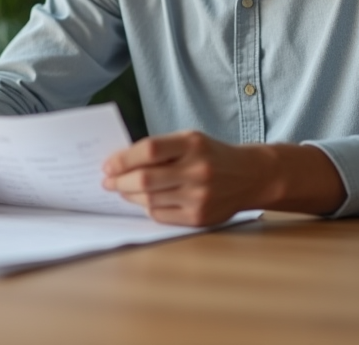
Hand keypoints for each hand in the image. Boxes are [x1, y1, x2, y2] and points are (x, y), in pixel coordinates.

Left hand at [101, 131, 272, 226]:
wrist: (251, 176)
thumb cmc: (212, 155)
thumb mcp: (190, 140)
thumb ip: (159, 149)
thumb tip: (120, 163)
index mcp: (193, 144)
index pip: (150, 150)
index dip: (123, 159)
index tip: (108, 165)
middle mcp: (198, 170)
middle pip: (145, 179)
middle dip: (120, 182)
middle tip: (108, 181)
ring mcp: (200, 196)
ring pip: (150, 200)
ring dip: (130, 196)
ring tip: (123, 190)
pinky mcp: (200, 217)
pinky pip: (161, 215)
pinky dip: (148, 208)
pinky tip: (145, 201)